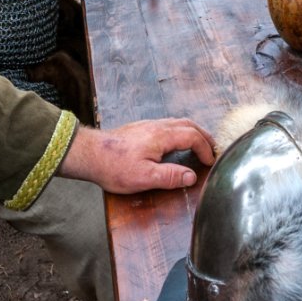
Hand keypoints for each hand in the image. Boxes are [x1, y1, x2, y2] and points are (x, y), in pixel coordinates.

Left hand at [61, 118, 215, 193]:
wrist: (89, 154)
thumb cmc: (114, 166)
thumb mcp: (145, 178)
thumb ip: (170, 177)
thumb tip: (191, 176)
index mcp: (162, 136)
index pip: (193, 136)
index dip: (205, 148)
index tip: (210, 161)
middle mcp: (156, 126)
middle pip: (188, 124)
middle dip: (204, 136)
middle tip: (212, 149)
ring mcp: (147, 125)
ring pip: (177, 122)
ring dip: (192, 132)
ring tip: (199, 145)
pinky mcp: (139, 128)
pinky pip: (167, 125)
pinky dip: (180, 132)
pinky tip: (176, 143)